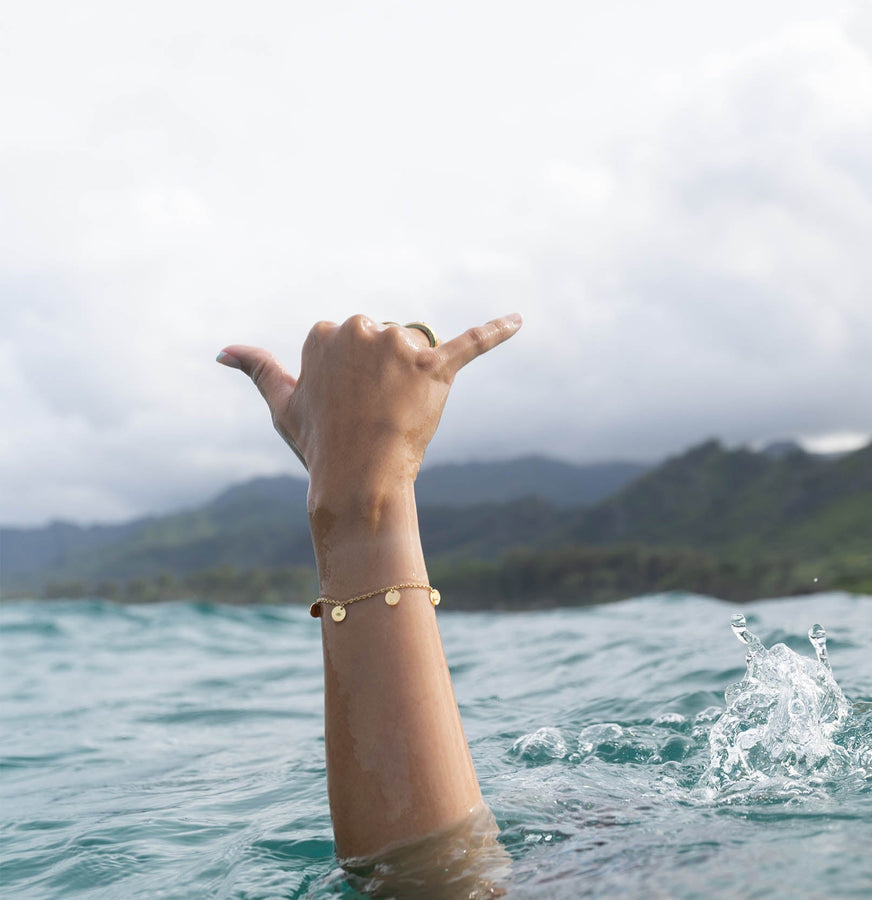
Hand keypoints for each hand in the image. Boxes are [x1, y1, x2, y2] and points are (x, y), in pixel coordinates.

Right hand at [217, 313, 521, 511]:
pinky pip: (471, 344)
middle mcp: (361, 328)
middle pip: (386, 339)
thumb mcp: (282, 404)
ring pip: (418, 345)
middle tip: (374, 412)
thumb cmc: (318, 445)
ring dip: (414, 375)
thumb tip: (223, 350)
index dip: (355, 379)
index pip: (353, 342)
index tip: (348, 406)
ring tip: (400, 411)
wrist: (357, 480)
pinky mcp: (436, 366)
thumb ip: (257, 369)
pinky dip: (497, 332)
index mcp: (326, 331)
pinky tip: (520, 320)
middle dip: (385, 372)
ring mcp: (398, 346)